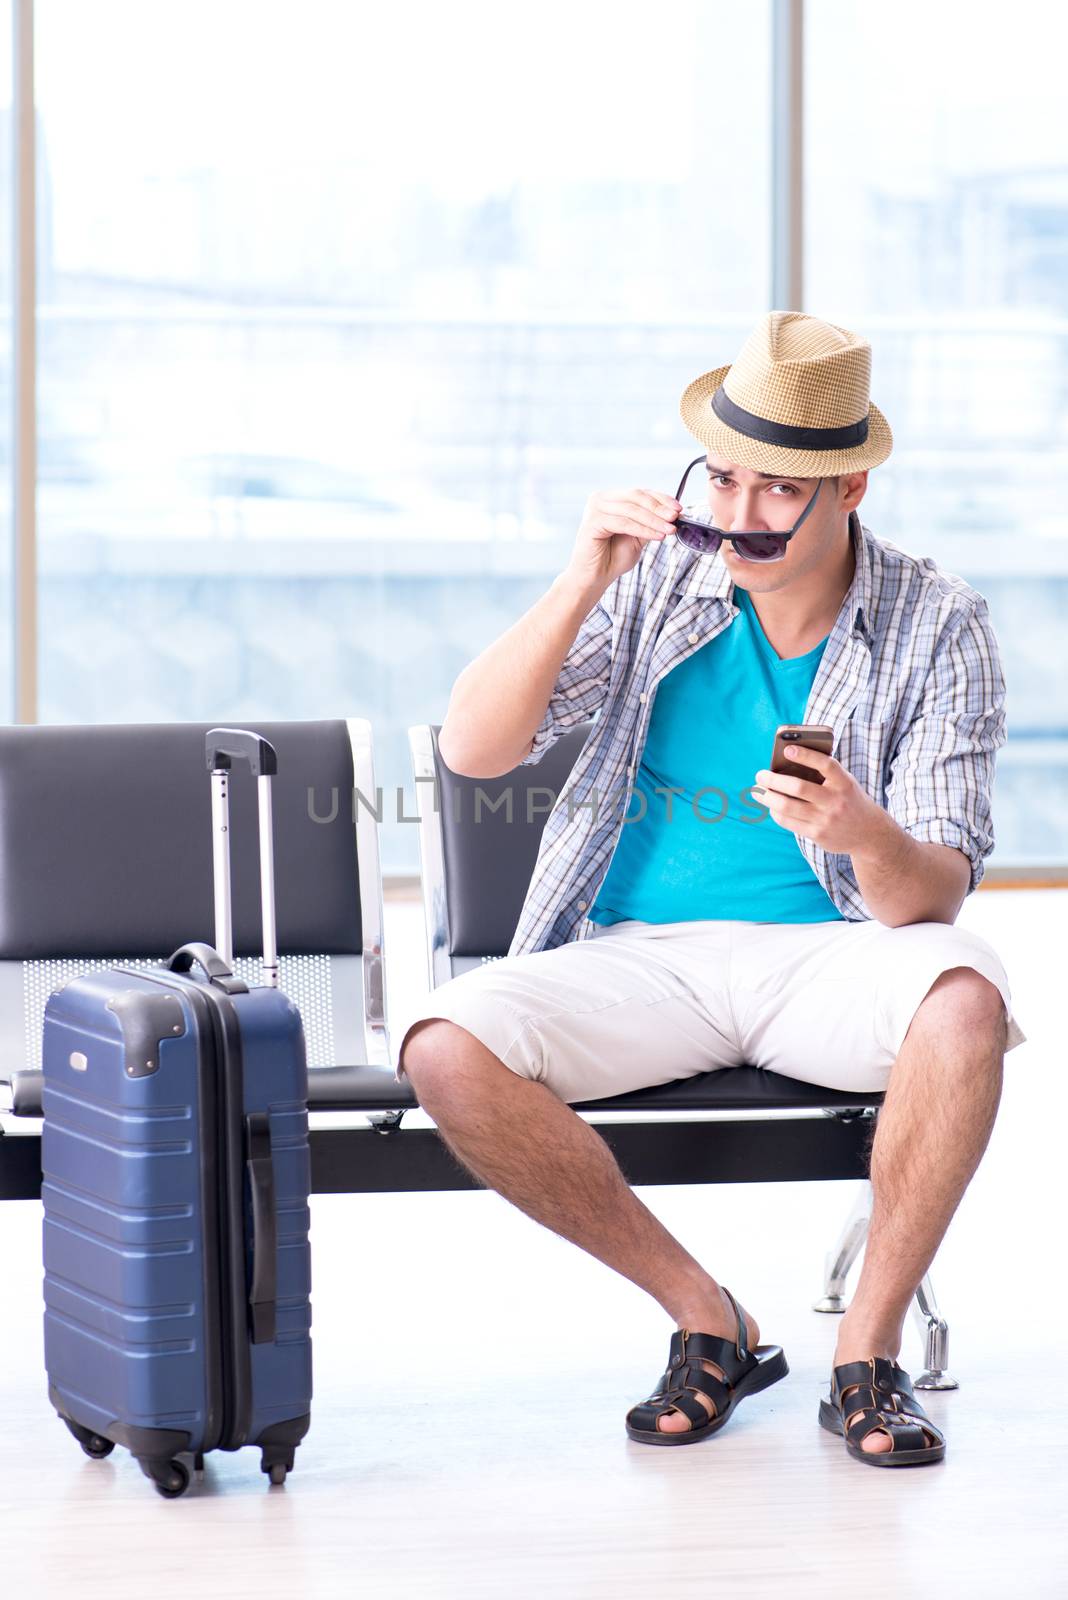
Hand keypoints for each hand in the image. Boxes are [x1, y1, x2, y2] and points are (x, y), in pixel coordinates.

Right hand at [562, 486, 679, 595]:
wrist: (594, 578)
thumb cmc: (612, 558)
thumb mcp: (638, 537)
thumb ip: (651, 523)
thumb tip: (674, 514)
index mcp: (611, 498)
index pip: (640, 493)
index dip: (661, 499)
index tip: (679, 508)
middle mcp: (600, 498)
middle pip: (636, 497)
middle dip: (659, 508)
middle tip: (676, 517)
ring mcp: (594, 508)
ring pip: (632, 510)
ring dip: (654, 520)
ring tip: (670, 530)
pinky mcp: (592, 521)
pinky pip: (624, 523)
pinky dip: (643, 529)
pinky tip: (657, 536)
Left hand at [752, 744, 884, 855]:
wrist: (870, 834)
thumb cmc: (849, 800)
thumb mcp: (845, 783)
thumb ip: (824, 774)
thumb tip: (786, 764)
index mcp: (845, 783)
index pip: (826, 765)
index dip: (806, 756)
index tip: (787, 749)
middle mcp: (836, 801)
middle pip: (799, 788)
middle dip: (774, 780)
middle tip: (760, 775)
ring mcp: (826, 819)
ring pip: (788, 806)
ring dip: (767, 797)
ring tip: (758, 791)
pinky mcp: (818, 834)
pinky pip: (789, 822)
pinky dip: (776, 812)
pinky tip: (771, 806)